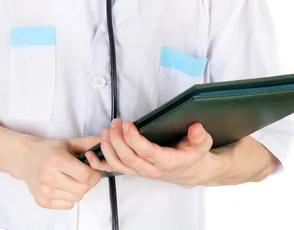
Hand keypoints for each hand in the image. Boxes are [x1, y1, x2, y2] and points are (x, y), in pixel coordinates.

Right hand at [21, 135, 101, 208]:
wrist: (26, 159)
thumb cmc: (49, 150)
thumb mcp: (69, 142)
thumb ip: (88, 143)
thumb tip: (104, 141)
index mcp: (57, 159)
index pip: (85, 175)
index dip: (95, 174)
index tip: (93, 169)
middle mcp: (49, 176)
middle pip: (82, 189)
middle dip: (89, 182)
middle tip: (85, 174)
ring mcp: (45, 191)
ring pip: (77, 198)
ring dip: (80, 190)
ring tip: (73, 178)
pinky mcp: (42, 201)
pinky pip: (68, 205)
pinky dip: (71, 197)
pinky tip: (65, 186)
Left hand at [85, 120, 217, 187]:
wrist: (190, 170)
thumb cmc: (193, 154)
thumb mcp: (202, 144)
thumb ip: (200, 136)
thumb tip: (196, 128)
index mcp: (167, 162)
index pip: (146, 152)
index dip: (134, 139)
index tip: (127, 125)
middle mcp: (151, 169)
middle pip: (128, 158)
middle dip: (117, 140)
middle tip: (114, 123)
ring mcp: (140, 171)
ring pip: (119, 164)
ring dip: (108, 148)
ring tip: (105, 131)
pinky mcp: (133, 170)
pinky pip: (114, 170)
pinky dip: (100, 163)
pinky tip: (91, 154)